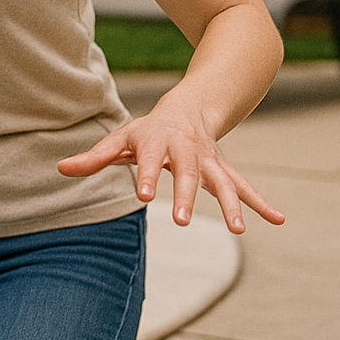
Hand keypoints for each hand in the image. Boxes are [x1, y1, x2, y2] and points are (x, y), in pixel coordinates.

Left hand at [58, 106, 283, 232]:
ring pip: (222, 182)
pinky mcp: (224, 170)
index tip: (143, 196)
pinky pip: (245, 187)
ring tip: (237, 230)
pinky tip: (279, 220)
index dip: (146, 176)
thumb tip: (60, 168)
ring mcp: (209, 161)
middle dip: (186, 196)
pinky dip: (261, 204)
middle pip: (188, 174)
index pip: (150, 159)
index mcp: (157, 141)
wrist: (187, 109)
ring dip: (231, 205)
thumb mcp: (119, 140)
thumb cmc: (146, 132)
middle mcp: (186, 150)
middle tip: (181, 221)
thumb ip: (93, 158)